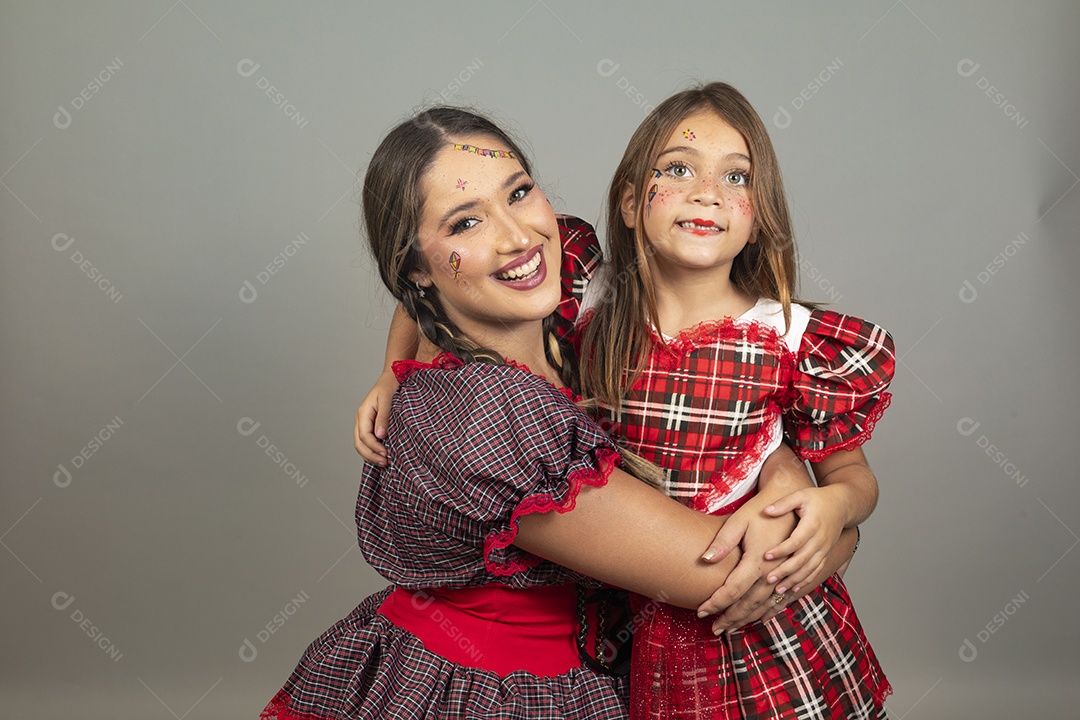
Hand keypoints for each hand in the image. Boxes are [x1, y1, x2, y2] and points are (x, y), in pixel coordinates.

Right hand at [353, 370, 398, 465]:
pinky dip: (372, 451)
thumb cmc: (390, 388)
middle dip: (371, 455)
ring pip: (360, 445)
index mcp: (363, 413)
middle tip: (385, 463)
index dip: (374, 447)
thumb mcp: (387, 401)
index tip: (386, 454)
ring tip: (384, 463)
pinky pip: (366, 442)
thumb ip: (383, 418)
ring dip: (370, 455)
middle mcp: (360, 420)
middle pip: (359, 443)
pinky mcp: (369, 426)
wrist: (391, 379)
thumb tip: (380, 436)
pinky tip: (381, 456)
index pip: (364, 436)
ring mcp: (363, 423)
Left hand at [695, 499, 794, 620]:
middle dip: (730, 618)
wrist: (791, 503)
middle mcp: (772, 573)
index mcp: (757, 562)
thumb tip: (704, 560)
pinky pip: (780, 600)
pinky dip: (767, 612)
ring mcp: (784, 576)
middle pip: (749, 604)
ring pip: (764, 605)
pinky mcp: (791, 574)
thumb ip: (722, 541)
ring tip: (731, 628)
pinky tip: (759, 619)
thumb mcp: (739, 521)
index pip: (732, 591)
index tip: (701, 611)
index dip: (716, 603)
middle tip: (714, 629)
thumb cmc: (761, 510)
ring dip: (747, 618)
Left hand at [760, 485, 847, 593]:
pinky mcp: (825, 554)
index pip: (796, 541)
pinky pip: (816, 571)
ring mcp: (824, 549)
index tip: (766, 556)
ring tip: (778, 591)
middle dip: (785, 571)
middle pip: (802, 559)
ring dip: (793, 580)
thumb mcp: (801, 496)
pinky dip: (805, 581)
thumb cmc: (818, 499)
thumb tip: (766, 511)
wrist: (843, 505)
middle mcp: (820, 540)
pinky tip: (793, 589)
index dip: (782, 550)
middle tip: (768, 580)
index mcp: (812, 525)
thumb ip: (784, 503)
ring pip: (809, 569)